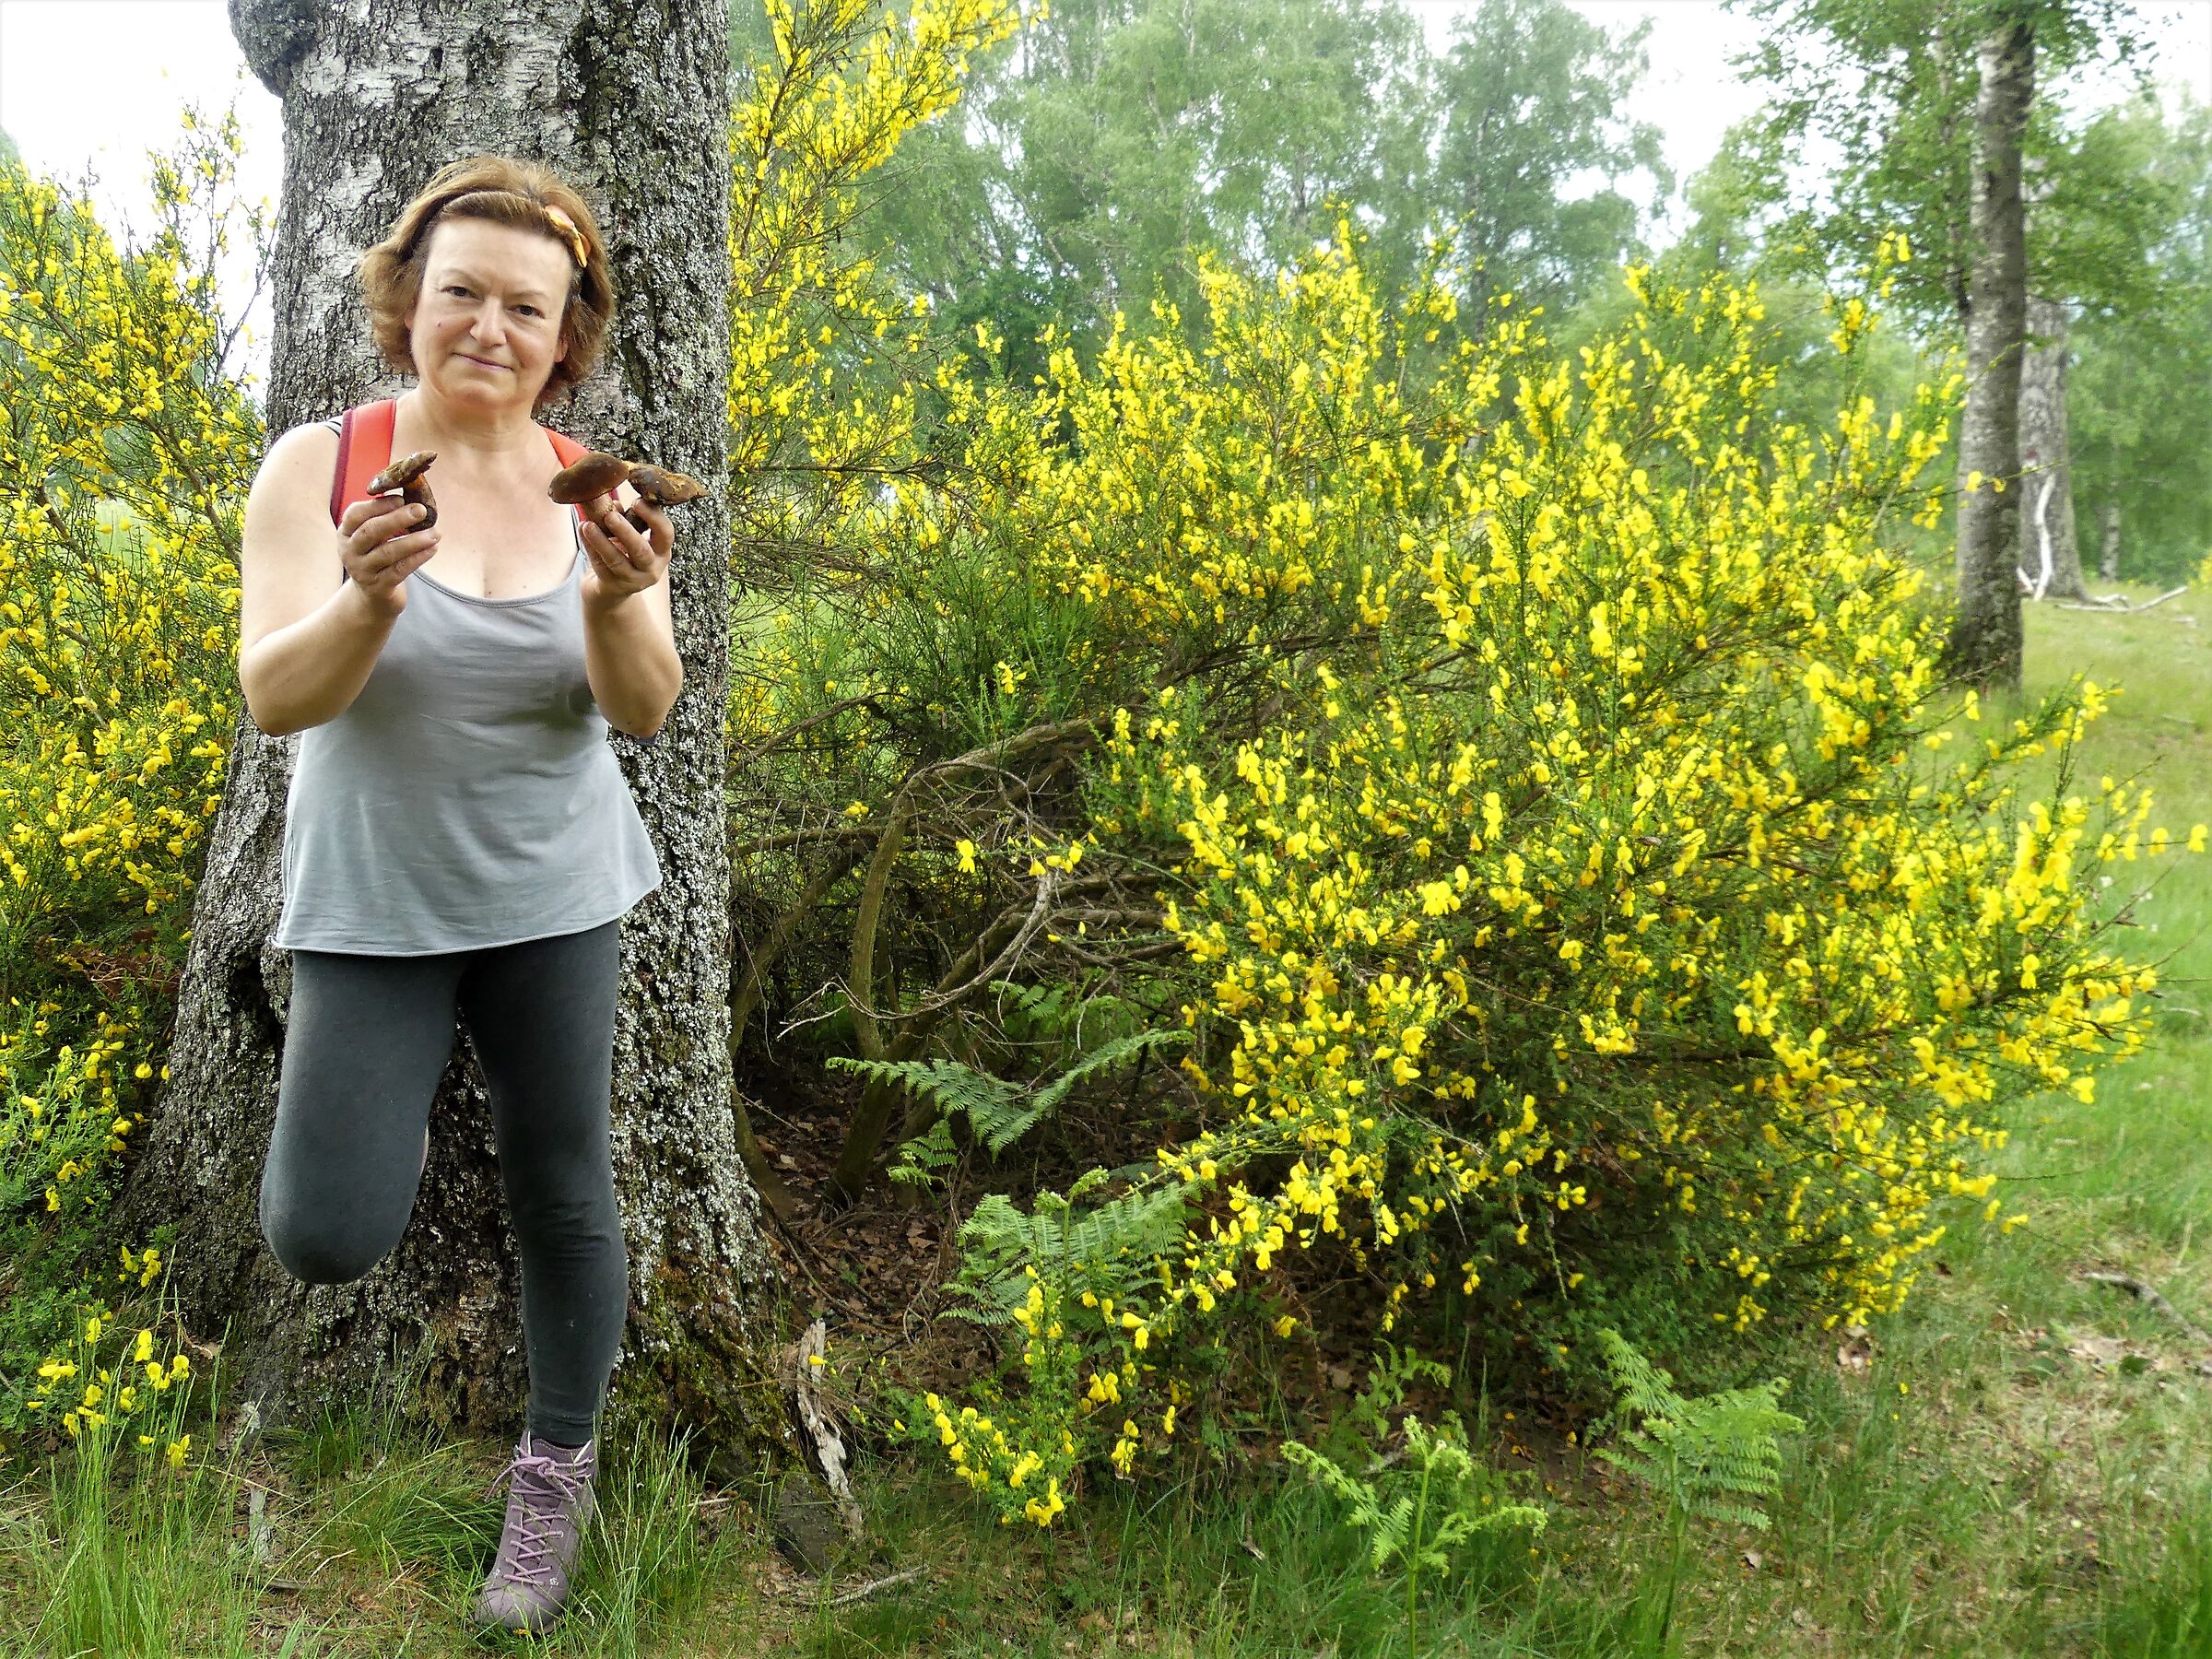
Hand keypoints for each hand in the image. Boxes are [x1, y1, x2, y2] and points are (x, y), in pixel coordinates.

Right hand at [338, 494, 440, 617]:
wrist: (373, 596)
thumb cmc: (377, 556)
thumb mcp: (374, 537)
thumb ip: (386, 518)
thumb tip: (414, 496)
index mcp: (346, 533)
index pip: (355, 514)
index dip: (378, 505)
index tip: (401, 498)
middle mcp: (349, 551)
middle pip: (371, 531)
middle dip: (397, 519)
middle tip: (421, 510)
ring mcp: (362, 571)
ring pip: (388, 552)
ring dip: (414, 540)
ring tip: (436, 532)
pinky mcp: (378, 587)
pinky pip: (400, 570)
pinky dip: (418, 558)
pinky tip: (433, 548)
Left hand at [580, 492, 671, 608]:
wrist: (613, 589)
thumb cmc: (626, 555)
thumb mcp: (632, 538)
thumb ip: (627, 519)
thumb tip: (614, 505)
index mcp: (661, 552)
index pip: (665, 534)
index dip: (654, 517)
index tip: (638, 501)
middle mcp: (651, 568)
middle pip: (641, 550)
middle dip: (626, 531)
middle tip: (611, 515)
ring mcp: (632, 580)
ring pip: (616, 560)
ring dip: (601, 541)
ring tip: (588, 525)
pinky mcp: (612, 585)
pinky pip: (599, 565)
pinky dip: (590, 547)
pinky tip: (582, 531)